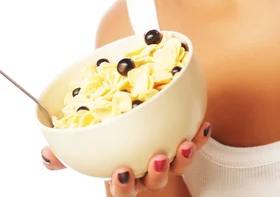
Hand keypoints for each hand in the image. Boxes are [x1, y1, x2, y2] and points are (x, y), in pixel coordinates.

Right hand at [41, 120, 211, 194]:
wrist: (132, 119)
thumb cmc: (105, 138)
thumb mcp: (84, 147)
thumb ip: (64, 152)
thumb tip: (47, 154)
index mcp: (123, 175)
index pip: (122, 189)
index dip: (122, 185)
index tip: (121, 171)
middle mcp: (146, 171)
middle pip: (154, 181)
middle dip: (156, 174)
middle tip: (156, 159)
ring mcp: (167, 159)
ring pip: (177, 165)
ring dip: (183, 157)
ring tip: (185, 144)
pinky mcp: (183, 142)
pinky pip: (195, 143)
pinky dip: (201, 136)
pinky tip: (203, 124)